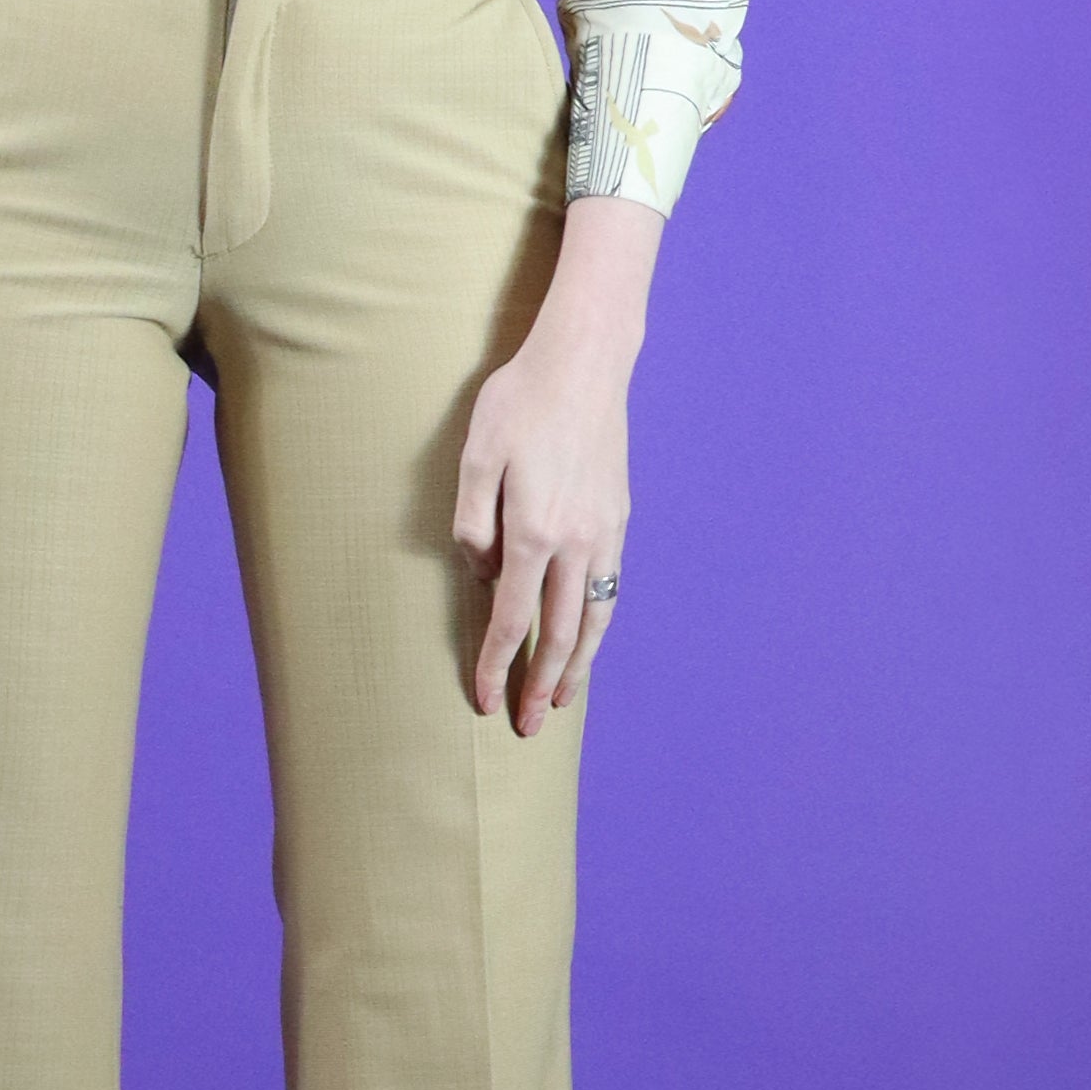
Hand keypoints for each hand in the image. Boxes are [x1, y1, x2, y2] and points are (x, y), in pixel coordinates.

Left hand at [452, 194, 661, 735]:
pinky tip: (588, 640)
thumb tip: (483, 574)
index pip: (510, 619)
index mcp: (533, 531)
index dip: (494, 664)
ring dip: (578, 668)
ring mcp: (604, 533)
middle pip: (560, 635)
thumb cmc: (519, 401)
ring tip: (562, 702)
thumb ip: (472, 521)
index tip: (482, 700)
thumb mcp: (475, 455)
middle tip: (525, 728)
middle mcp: (576, 543)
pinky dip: (599, 626)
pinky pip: (610, 589)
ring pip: (594, 619)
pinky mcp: (618, 518)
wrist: (586, 361)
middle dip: (540, 686)